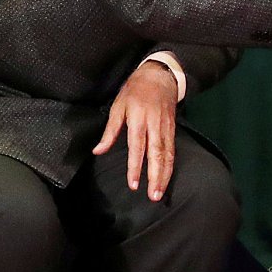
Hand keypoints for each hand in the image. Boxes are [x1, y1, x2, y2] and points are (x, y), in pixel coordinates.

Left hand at [94, 61, 179, 200]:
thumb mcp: (118, 106)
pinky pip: (173, 151)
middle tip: (153, 195)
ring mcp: (166, 128)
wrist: (160, 76)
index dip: (135, 166)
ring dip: (165, 175)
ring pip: (168, 155)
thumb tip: (98, 150)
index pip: (137, 147)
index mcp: (139, 119)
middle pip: (157, 154)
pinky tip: (167, 178)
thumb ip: (110, 131)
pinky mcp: (173, 129)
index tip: (134, 184)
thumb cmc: (135, 91)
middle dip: (156, 176)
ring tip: (160, 192)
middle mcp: (155, 125)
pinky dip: (171, 166)